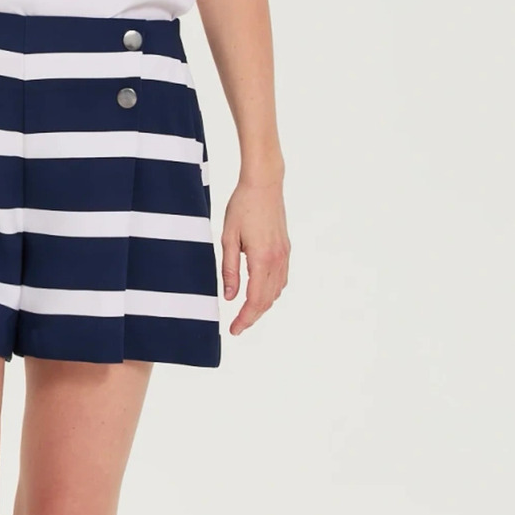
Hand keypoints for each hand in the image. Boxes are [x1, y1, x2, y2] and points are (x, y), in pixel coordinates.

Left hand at [221, 177, 289, 333]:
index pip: (254, 299)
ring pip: (276, 291)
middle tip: (237, 327)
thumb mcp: (229, 238)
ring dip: (262, 305)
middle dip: (253, 317)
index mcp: (262, 259)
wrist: (264, 184)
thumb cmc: (242, 206)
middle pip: (267, 300)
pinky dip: (271, 292)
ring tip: (246, 313)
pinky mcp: (285, 249)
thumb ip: (230, 269)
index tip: (235, 330)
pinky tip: (260, 293)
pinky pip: (281, 279)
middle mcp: (277, 260)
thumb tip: (231, 297)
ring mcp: (284, 255)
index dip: (245, 318)